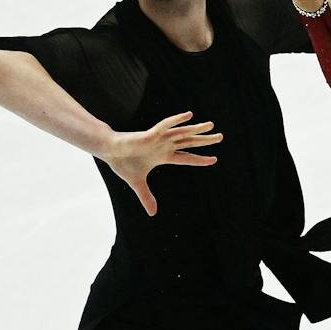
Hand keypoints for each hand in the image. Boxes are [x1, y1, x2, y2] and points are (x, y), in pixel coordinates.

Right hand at [99, 111, 221, 216]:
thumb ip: (146, 197)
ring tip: (212, 126)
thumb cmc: (123, 163)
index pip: (187, 158)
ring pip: (182, 133)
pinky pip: (166, 125)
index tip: (214, 159)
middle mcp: (165, 145)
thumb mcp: (137, 184)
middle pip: (189, 143)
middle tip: (221, 137)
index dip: (200, 159)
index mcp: (164, 156)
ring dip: (196, 129)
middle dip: (205, 141)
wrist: (109, 151)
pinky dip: (177, 121)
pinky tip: (189, 116)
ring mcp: (159, 139)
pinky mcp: (151, 134)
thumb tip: (153, 214)